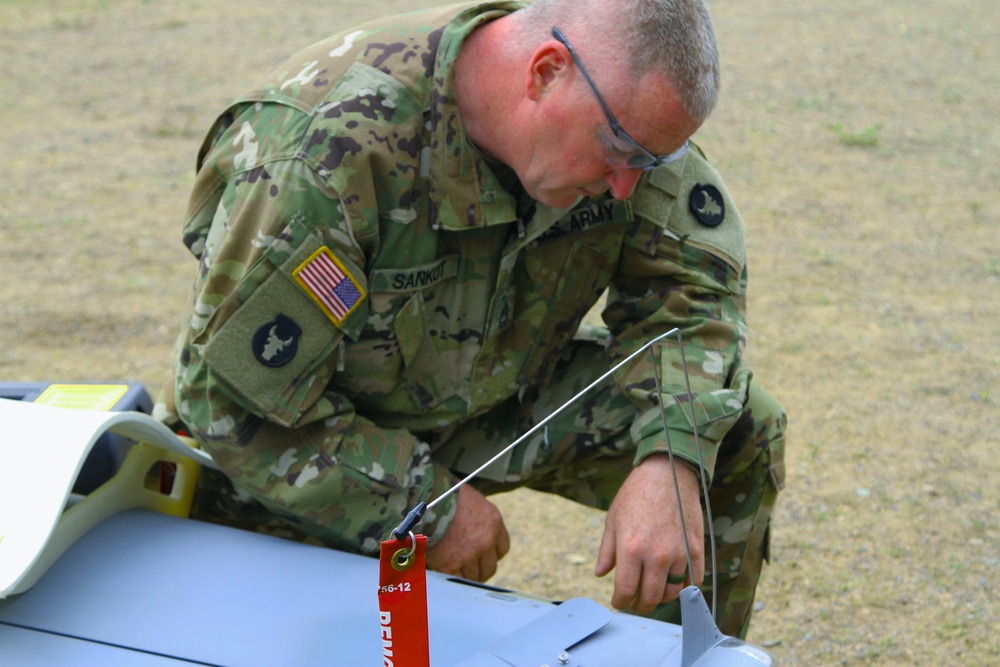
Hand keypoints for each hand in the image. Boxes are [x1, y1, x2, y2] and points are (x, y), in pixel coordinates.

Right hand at [425, 484, 509, 581]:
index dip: (492, 554)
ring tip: (455, 570)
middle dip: (480, 568)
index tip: (484, 555)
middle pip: (490, 567)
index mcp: (494, 523)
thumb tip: (472, 526)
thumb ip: (479, 518)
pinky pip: (456, 579)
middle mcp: (486, 541)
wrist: (429, 500)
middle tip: (470, 567)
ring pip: (474, 576)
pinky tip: (445, 571)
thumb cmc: (447, 494)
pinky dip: (451, 576)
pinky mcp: (451, 564)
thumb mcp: (473, 501)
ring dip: (465, 574)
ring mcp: (470, 555)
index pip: (502, 548)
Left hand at [595, 454, 705, 613]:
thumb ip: (607, 551)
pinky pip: (693, 580)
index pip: (626, 590)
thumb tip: (601, 574)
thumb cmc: (636, 494)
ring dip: (661, 596)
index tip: (620, 603)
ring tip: (654, 591)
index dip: (621, 602)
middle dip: (640, 605)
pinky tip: (674, 581)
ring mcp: (678, 553)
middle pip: (650, 597)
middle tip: (636, 604)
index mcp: (630, 549)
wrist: (668, 473)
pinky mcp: (696, 548)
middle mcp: (656, 555)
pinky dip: (684, 586)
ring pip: (672, 591)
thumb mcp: (613, 520)